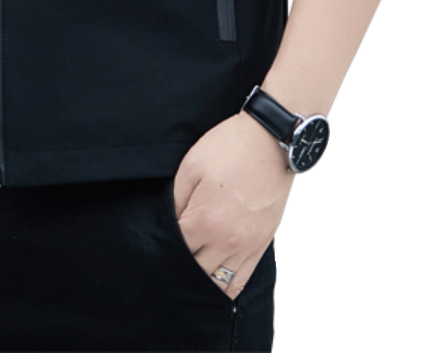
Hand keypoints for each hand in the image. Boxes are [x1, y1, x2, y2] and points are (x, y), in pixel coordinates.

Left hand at [171, 110, 294, 299]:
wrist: (269, 142)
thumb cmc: (229, 148)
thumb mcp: (190, 167)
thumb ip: (175, 201)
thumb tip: (168, 223)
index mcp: (204, 221)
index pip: (175, 249)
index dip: (164, 243)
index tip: (159, 237)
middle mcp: (226, 241)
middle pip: (195, 271)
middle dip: (180, 264)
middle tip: (172, 254)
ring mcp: (246, 246)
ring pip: (218, 283)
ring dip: (202, 278)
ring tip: (192, 267)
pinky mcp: (261, 244)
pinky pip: (242, 280)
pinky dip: (227, 287)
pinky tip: (215, 280)